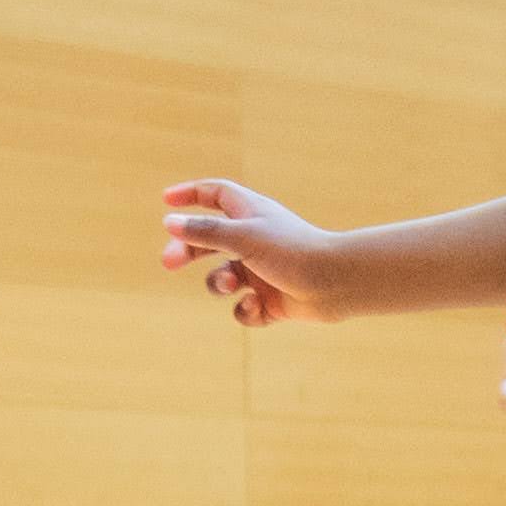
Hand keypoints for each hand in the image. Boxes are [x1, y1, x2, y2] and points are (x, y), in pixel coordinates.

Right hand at [159, 180, 336, 328]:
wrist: (339, 284)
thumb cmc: (293, 251)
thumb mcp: (243, 236)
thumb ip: (205, 231)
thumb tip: (169, 222)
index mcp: (251, 214)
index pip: (216, 195)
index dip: (190, 195)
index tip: (166, 200)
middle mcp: (255, 240)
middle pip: (209, 240)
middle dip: (188, 251)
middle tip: (169, 262)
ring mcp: (263, 272)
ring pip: (223, 278)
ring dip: (218, 282)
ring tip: (232, 283)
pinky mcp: (273, 301)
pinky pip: (244, 309)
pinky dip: (245, 311)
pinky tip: (258, 306)